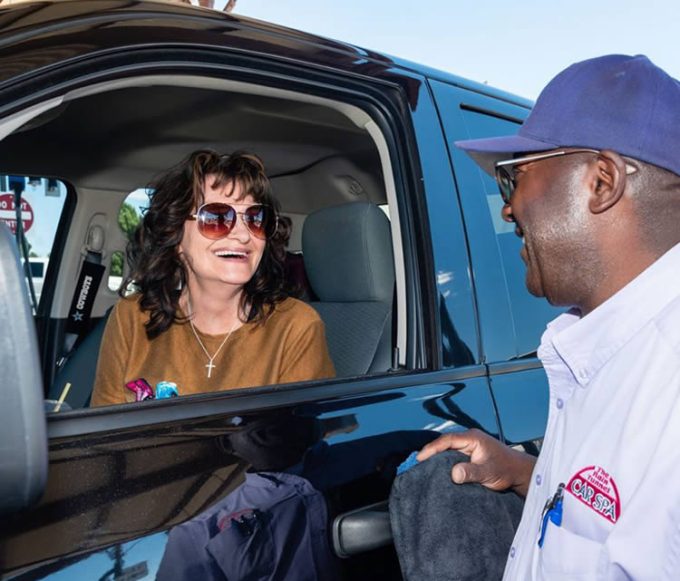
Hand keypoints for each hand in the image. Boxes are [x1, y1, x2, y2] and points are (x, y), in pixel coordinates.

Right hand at [416, 428, 535, 496]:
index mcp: (472, 438)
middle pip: (444, 443)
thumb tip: (454, 474)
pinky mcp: (470, 454)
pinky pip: (453, 455)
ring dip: (436, 456)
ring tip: (422, 466)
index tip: (420, 458)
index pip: (447, 440)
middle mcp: (469, 439)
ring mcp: (470, 446)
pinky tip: (437, 468)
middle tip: (416, 463)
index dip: (432, 448)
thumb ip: (471, 472)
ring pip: (448, 449)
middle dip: (430, 451)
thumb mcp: (488, 472)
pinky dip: (443, 460)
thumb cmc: (506, 469)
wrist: (519, 473)